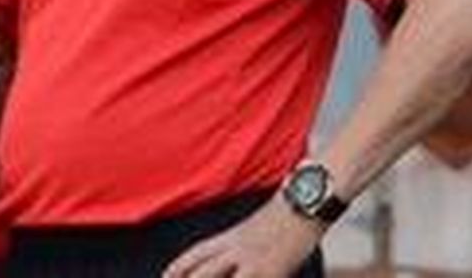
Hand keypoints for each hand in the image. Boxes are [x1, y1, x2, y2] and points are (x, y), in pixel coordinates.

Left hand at [163, 195, 323, 277]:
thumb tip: (235, 259)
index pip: (196, 253)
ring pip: (214, 276)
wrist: (306, 200)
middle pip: (201, 269)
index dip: (178, 267)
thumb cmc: (288, 214)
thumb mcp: (256, 227)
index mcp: (231, 236)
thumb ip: (240, 243)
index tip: (165, 276)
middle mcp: (236, 248)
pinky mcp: (271, 270)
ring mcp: (252, 260)